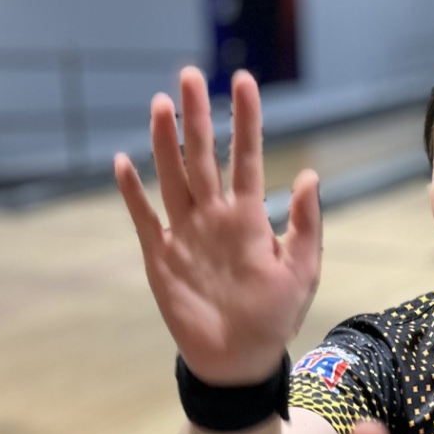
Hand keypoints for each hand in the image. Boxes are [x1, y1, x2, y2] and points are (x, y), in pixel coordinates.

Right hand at [117, 68, 320, 384]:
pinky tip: (123, 162)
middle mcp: (214, 216)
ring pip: (172, 177)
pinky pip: (144, 218)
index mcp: (249, 216)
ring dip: (165, 142)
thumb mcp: (302, 270)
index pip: (247, 156)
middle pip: (203, 156)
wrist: (238, 359)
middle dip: (197, 115)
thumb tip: (311, 175)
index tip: (243, 81)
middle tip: (189, 74)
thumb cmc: (275, 316)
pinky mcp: (160, 256)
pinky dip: (132, 192)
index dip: (245, 119)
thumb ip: (307, 225)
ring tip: (160, 104)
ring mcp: (185, 233)